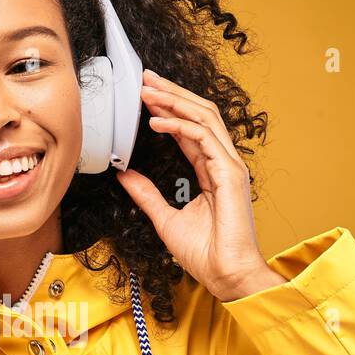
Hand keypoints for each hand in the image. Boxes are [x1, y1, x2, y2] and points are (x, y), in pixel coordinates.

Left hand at [114, 69, 285, 301]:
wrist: (225, 275)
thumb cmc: (205, 254)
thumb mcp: (164, 218)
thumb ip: (146, 194)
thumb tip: (124, 175)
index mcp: (211, 172)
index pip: (190, 130)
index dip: (168, 110)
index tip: (145, 97)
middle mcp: (223, 164)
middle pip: (200, 115)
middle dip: (172, 94)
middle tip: (145, 79)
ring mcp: (230, 166)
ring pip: (204, 118)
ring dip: (174, 102)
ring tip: (148, 91)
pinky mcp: (230, 174)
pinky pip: (204, 138)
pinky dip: (179, 126)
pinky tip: (157, 122)